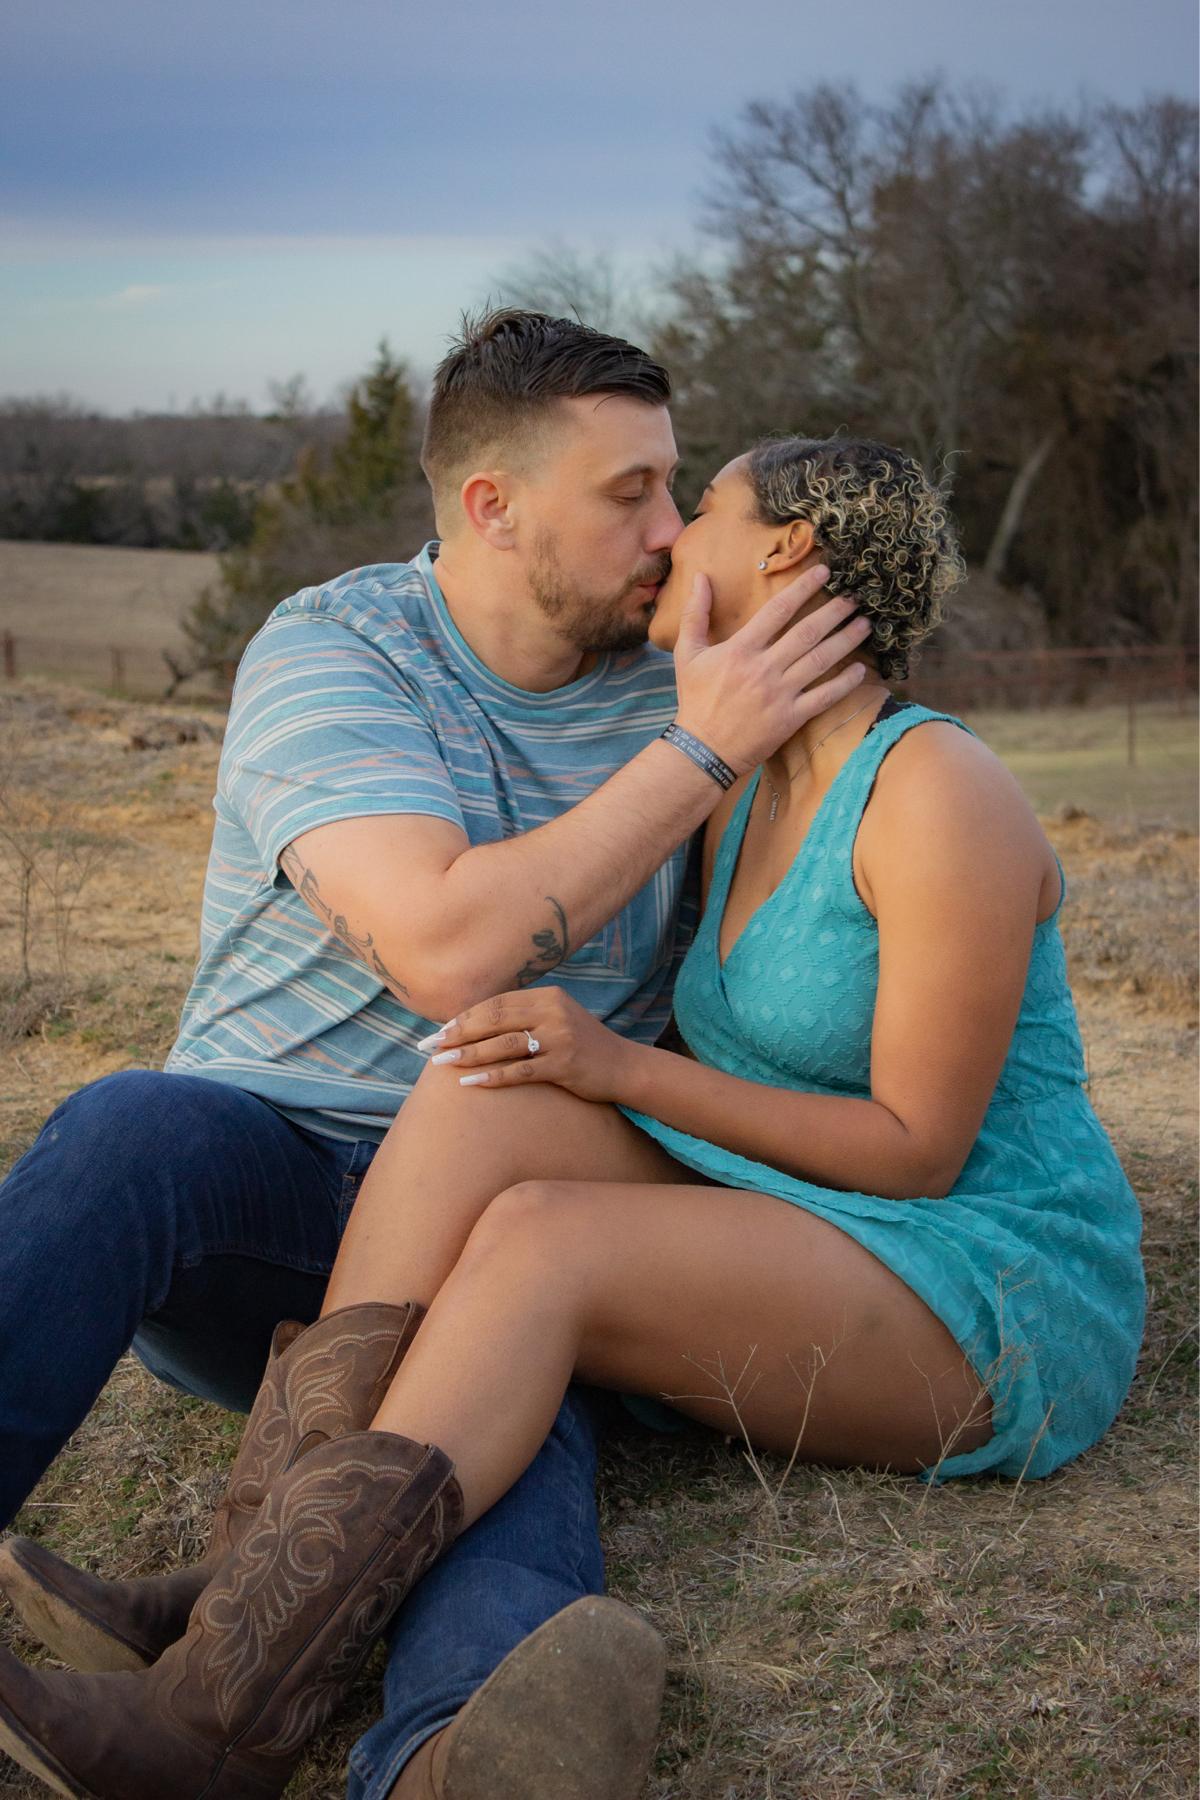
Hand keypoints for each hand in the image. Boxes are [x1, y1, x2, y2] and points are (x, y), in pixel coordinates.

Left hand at [419, 986, 633, 1103]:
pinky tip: (470, 1083)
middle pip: (496, 1019)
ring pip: (504, 1044)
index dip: (466, 1016)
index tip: (441, 1030)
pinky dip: (492, 1076)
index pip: (498, 1003)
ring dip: (469, 1054)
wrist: (623, 1067)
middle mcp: (553, 1012)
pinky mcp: (564, 1065)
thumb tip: (476, 1025)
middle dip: (460, 1033)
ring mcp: (560, 1038)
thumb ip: (525, 1017)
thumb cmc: (583, 1046)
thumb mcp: (557, 1020)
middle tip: (432, 1046)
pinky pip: (520, 1071)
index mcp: (549, 996)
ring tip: (443, 1064)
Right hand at [673, 568, 871, 774]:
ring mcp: (780, 694)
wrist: (703, 749)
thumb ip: (695, 614)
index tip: (824, 572)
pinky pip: (824, 697)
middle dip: (834, 611)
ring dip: (845, 640)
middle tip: (855, 597)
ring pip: (820, 660)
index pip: (778, 610)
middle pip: (807, 632)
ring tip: (865, 624)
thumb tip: (700, 577)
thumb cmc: (695, 700)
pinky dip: (844, 683)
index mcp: (740, 649)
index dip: (803, 588)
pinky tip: (861, 670)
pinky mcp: (791, 718)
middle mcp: (764, 668)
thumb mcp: (687, 654)